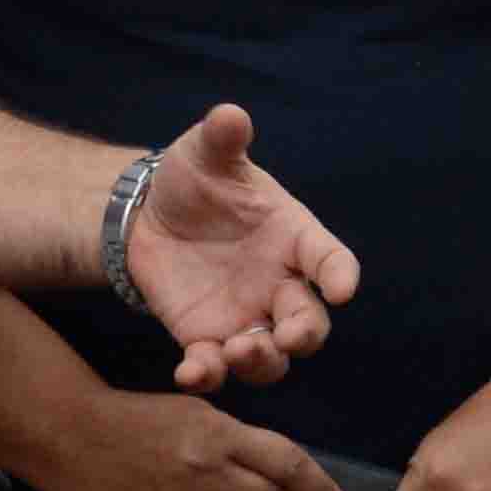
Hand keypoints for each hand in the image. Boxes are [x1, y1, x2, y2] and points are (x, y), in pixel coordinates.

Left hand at [128, 106, 364, 391]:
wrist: (147, 215)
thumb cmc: (194, 180)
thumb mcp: (203, 153)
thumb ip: (221, 138)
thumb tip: (230, 115)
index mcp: (293, 237)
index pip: (331, 260)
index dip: (341, 274)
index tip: (343, 287)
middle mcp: (279, 284)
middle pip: (310, 322)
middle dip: (306, 334)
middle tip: (288, 336)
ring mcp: (245, 317)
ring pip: (272, 357)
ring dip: (263, 362)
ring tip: (237, 352)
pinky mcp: (206, 339)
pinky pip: (215, 368)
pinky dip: (207, 375)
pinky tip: (189, 372)